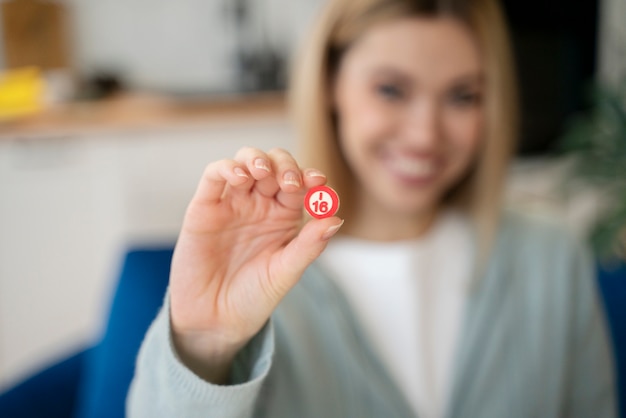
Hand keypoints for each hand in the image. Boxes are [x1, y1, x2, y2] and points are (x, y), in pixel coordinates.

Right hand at [169, 147, 342, 382]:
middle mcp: (259, 204)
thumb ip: (309, 246)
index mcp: (284, 217)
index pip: (300, 184)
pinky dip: (227, 168)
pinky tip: (240, 177)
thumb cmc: (253, 297)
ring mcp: (232, 203)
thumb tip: (336, 218)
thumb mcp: (285, 272)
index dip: (310, 178)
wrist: (215, 321)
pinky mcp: (205, 206)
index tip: (319, 183)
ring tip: (264, 173)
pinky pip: (214, 175)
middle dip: (286, 166)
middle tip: (291, 182)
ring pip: (246, 161)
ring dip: (257, 159)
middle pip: (275, 165)